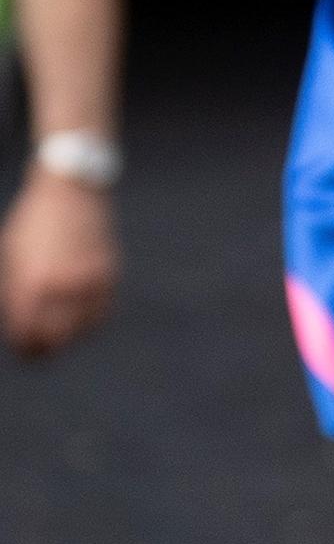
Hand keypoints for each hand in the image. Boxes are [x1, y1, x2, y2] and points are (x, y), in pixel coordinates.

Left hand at [1, 167, 118, 356]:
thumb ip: (15, 290)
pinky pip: (102, 312)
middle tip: (38, 353)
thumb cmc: (33, 221)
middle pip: (57, 338)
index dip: (24, 346)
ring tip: (59, 337)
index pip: (28, 331)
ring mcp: (90, 282)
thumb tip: (20, 322)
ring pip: (83, 330)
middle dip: (45, 349)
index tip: (22, 351)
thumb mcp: (13, 254)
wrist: (72, 191)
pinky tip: (80, 320)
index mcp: (33, 282)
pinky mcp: (110, 276)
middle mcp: (64, 287)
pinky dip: (91, 322)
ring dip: (70, 337)